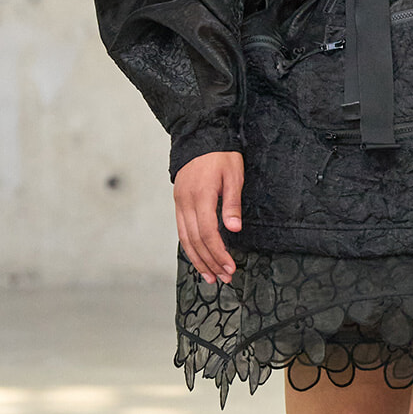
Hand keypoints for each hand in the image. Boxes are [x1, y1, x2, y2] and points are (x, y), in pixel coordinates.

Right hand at [173, 151, 243, 283]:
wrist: (200, 136)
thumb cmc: (221, 155)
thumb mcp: (233, 175)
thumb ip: (232, 203)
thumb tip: (234, 230)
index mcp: (201, 196)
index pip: (208, 233)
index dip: (219, 253)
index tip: (231, 267)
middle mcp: (185, 202)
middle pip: (195, 241)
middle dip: (210, 262)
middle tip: (224, 278)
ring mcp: (179, 203)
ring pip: (185, 239)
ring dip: (198, 260)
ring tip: (211, 277)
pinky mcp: (178, 202)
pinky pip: (181, 231)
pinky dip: (189, 248)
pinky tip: (198, 259)